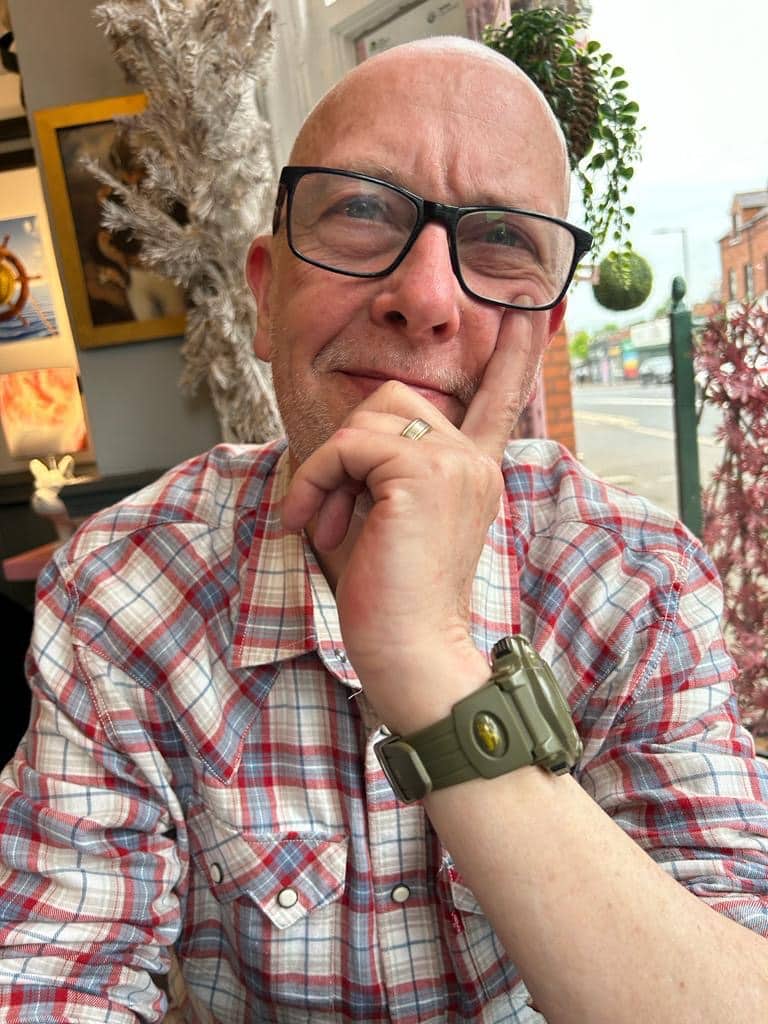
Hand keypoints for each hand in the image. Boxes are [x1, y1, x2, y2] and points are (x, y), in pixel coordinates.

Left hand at [281, 310, 540, 728]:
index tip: (526, 311)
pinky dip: (316, 481)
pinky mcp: (422, 473)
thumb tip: (352, 442)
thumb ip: (388, 472)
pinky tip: (313, 521)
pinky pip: (346, 446)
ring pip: (368, 415)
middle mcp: (473, 460)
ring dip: (330, 468)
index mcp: (475, 472)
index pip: (498, 401)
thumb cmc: (390, 595)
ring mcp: (454, 463)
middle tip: (337, 510)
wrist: (409, 650)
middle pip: (394, 399)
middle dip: (350, 448)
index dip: (512, 357)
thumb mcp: (391, 519)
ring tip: (328, 523)